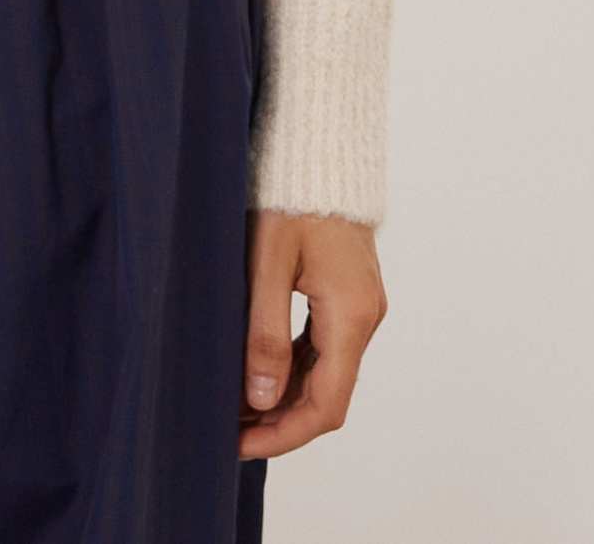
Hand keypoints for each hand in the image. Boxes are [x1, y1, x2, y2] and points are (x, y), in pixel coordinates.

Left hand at [238, 209, 388, 456]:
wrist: (318, 149)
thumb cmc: (290, 195)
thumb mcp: (267, 262)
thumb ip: (265, 332)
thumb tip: (260, 399)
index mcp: (351, 315)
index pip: (326, 405)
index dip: (284, 434)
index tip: (239, 445)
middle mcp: (364, 317)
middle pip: (328, 396)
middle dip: (279, 420)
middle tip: (228, 430)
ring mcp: (360, 306)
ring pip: (326, 373)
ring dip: (284, 395)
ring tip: (234, 406)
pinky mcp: (348, 294)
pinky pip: (324, 347)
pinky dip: (293, 367)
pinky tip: (257, 371)